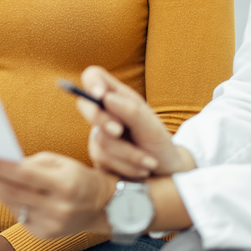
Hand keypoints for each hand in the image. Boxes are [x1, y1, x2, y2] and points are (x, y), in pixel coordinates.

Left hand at [0, 152, 117, 239]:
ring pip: (11, 204)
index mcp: (64, 186)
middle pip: (12, 192)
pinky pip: (18, 214)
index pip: (22, 175)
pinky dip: (5, 199)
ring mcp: (50, 225)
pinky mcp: (43, 235)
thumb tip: (0, 164)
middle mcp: (57, 208)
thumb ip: (31, 164)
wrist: (104, 208)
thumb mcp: (61, 163)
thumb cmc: (78, 178)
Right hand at [79, 66, 194, 176]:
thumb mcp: (152, 127)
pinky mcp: (98, 156)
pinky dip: (127, 165)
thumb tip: (106, 98)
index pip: (94, 77)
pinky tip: (141, 169)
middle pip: (85, 105)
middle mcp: (105, 113)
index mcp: (118, 97)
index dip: (91, 83)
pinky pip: (104, 159)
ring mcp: (99, 134)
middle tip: (118, 131)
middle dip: (102, 120)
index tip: (99, 95)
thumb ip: (132, 111)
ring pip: (101, 139)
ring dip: (128, 153)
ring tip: (149, 161)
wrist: (165, 173)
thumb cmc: (159, 143)